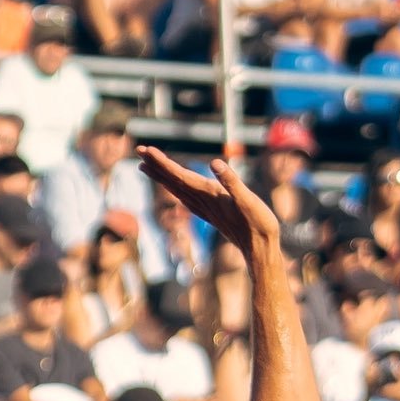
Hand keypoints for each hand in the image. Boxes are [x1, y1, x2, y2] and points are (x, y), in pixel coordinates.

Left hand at [138, 148, 275, 258]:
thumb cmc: (257, 224)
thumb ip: (231, 182)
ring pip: (176, 188)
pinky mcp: (210, 213)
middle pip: (173, 180)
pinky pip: (186, 196)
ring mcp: (205, 208)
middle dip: (156, 165)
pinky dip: (174, 187)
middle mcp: (202, 201)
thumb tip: (215, 163)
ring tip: (146, 165)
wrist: (259, 250)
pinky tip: (172, 186)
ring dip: (161, 175)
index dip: (162, 163)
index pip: (179, 176)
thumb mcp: (247, 200)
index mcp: (209, 194)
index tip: (147, 151)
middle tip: (139, 150)